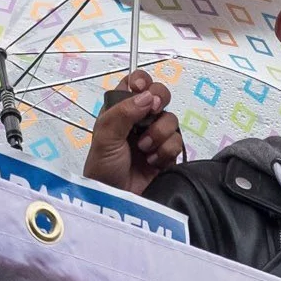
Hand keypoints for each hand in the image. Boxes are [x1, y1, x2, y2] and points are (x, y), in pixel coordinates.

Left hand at [85, 70, 184, 191]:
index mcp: (120, 109)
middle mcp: (139, 120)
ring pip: (171, 119)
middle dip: (159, 101)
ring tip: (144, 149)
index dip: (142, 81)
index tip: (141, 88)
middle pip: (160, 95)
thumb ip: (123, 112)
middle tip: (151, 112)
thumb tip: (147, 96)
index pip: (136, 83)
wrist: (115, 198)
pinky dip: (165, 150)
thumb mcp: (105, 135)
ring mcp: (155, 136)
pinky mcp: (167, 154)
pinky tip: (153, 161)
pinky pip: (177, 141)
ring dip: (158, 133)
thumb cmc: (102, 167)